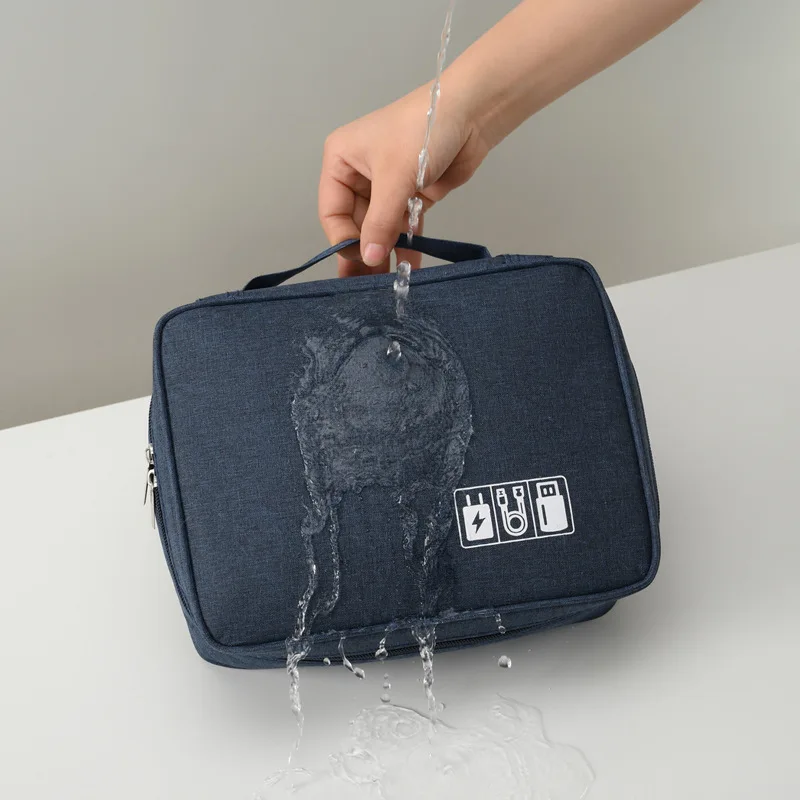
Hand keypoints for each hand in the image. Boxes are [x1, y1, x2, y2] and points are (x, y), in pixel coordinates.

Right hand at [318, 83, 489, 276]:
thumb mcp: (394, 179)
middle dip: (364, 252)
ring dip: (385, 254)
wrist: (471, 112)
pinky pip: (404, 228)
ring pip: (380, 229)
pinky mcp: (412, 195)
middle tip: (366, 286)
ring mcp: (387, 187)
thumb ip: (379, 223)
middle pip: (356, 225)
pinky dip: (406, 246)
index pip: (332, 212)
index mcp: (341, 162)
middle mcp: (359, 175)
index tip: (359, 261)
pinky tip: (409, 268)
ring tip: (387, 284)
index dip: (344, 240)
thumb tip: (367, 259)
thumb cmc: (421, 131)